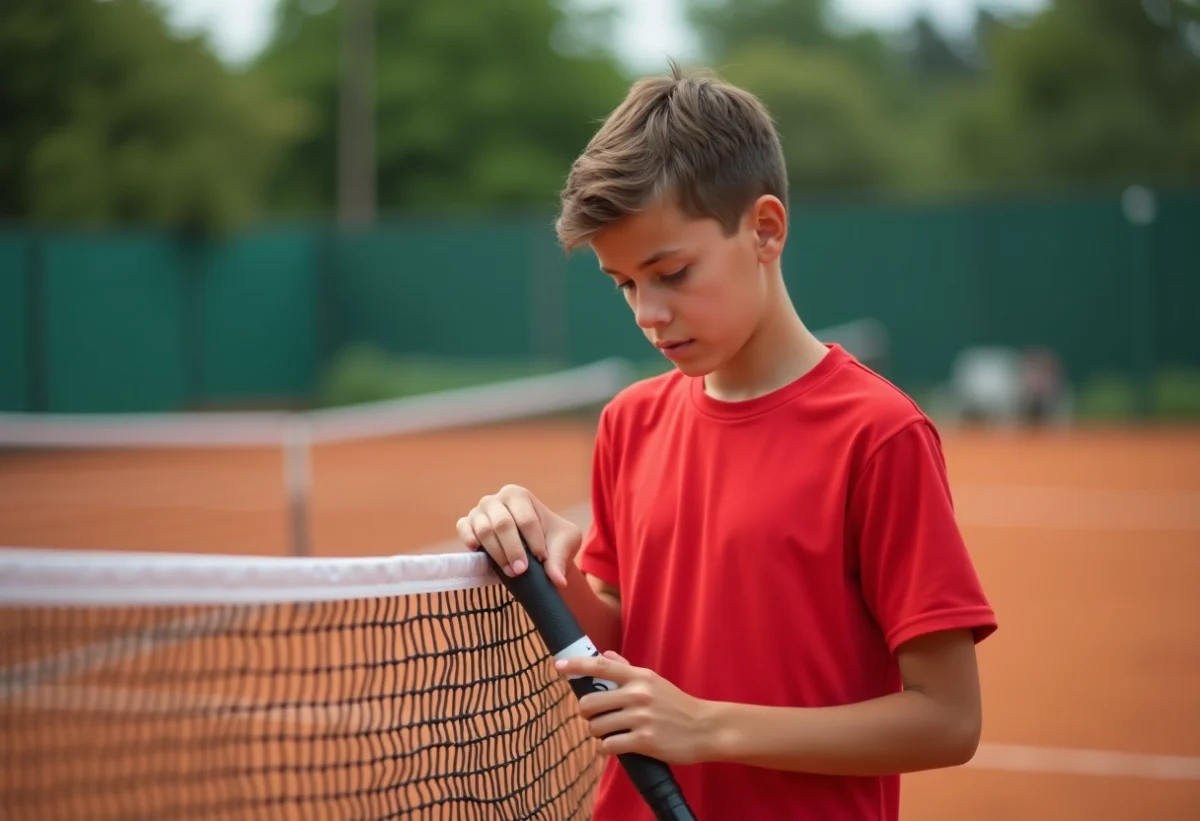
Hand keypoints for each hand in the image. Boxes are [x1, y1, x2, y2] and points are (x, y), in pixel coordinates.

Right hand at [456, 484, 581, 586]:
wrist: (533, 546)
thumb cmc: (550, 538)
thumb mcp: (564, 543)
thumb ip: (560, 560)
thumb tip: (558, 581)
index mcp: (519, 495)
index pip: (526, 519)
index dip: (534, 541)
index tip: (542, 559)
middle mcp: (496, 500)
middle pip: (503, 524)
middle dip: (514, 550)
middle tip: (522, 570)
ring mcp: (479, 511)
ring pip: (485, 530)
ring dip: (497, 553)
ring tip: (511, 572)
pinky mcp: (467, 524)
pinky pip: (463, 529)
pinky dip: (469, 539)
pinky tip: (478, 550)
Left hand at [558, 650, 714, 764]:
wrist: (705, 728)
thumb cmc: (676, 705)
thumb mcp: (654, 682)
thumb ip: (627, 669)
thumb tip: (605, 654)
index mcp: (639, 677)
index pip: (601, 666)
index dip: (576, 666)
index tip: (558, 666)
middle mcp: (638, 694)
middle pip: (590, 702)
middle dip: (587, 713)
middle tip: (597, 717)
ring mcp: (640, 718)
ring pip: (596, 726)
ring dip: (597, 732)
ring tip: (610, 732)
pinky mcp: (644, 742)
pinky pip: (608, 745)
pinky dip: (607, 748)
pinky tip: (617, 746)